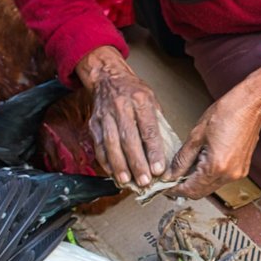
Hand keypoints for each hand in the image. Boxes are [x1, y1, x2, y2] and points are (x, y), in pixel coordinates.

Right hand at [75, 46, 166, 188]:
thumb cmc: (134, 92)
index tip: (159, 169)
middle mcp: (121, 108)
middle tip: (145, 181)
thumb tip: (167, 151)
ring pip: (111, 144)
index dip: (154, 151)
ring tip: (128, 181)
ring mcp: (105, 116)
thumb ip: (157, 123)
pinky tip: (113, 173)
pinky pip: (99, 145)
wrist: (107, 78)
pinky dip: (106, 161)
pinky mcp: (94, 124)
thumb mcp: (152, 100)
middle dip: (137, 163)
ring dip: (119, 165)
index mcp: (140, 101)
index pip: (148, 129)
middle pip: (129, 139)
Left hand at [167, 61, 260, 198]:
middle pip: (200, 193)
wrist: (251, 105)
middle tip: (171, 178)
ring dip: (196, 182)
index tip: (164, 186)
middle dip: (184, 187)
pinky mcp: (242, 169)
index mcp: (216, 166)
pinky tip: (200, 163)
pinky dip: (208, 176)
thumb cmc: (227, 113)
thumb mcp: (196, 135)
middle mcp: (229, 174)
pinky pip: (220, 180)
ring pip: (210, 187)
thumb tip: (170, 174)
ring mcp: (238, 173)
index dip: (174, 190)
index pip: (190, 190)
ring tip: (185, 168)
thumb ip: (182, 159)